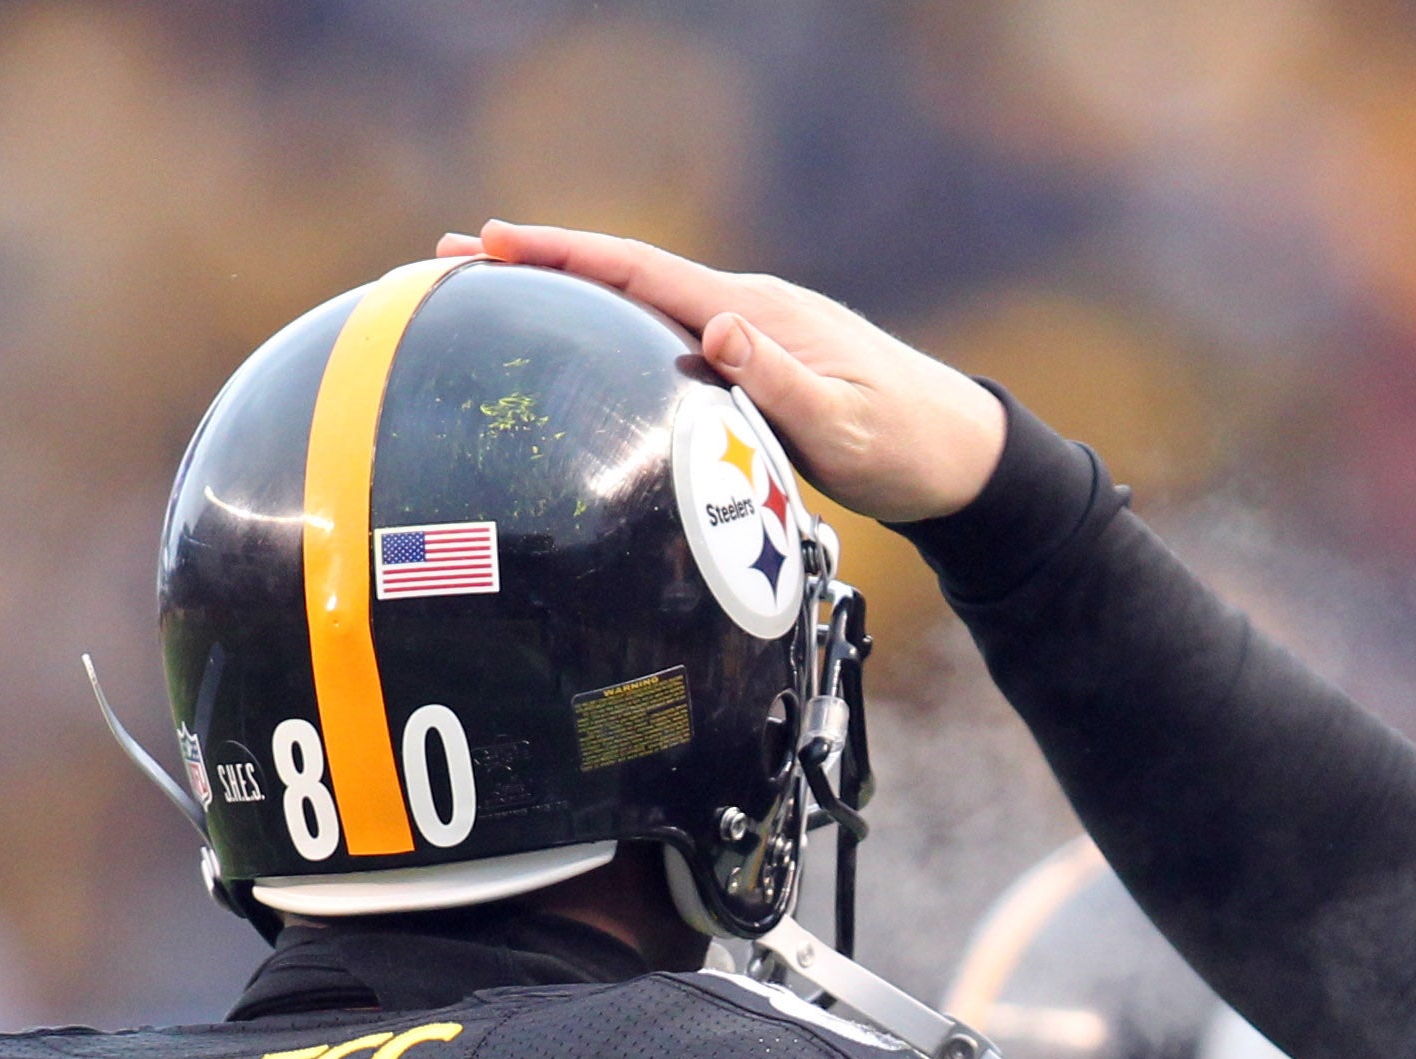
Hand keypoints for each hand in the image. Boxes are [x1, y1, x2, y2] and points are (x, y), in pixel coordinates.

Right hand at [440, 222, 1008, 523]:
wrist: (961, 458)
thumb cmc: (905, 447)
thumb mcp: (843, 425)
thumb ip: (779, 381)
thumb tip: (714, 330)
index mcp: (753, 315)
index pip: (640, 272)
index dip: (564, 256)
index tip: (493, 243)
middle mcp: (744, 314)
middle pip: (625, 278)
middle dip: (541, 265)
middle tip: (454, 260)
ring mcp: (749, 339)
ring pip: (641, 310)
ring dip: (571, 300)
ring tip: (494, 300)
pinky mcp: (757, 369)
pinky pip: (667, 343)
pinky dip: (613, 335)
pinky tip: (583, 358)